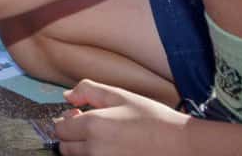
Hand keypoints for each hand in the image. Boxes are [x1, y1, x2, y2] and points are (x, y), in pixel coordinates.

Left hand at [54, 79, 190, 155]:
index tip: (78, 115)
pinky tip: (113, 149)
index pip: (60, 129)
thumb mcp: (121, 96)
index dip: (67, 121)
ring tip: (105, 139)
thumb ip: (88, 91)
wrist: (181, 146)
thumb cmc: (153, 119)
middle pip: (65, 148)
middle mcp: (94, 150)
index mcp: (94, 126)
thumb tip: (67, 96)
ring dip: (83, 150)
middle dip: (72, 137)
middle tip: (91, 128)